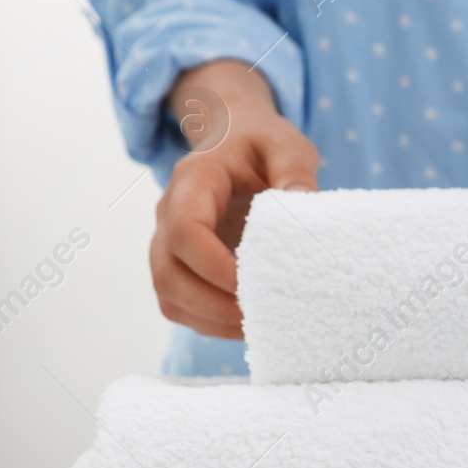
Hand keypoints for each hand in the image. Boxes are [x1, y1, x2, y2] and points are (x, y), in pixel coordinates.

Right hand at [151, 60, 318, 338]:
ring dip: (211, 319)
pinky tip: (249, 324)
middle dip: (212, 304)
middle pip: (168, 272)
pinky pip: (180, 305)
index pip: (185, 231)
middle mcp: (169, 214)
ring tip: (261, 325)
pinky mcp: (179, 265)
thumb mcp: (287, 145)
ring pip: (169, 295)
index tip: (254, 284)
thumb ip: (295, 171)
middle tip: (263, 316)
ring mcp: (168, 243)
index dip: (214, 266)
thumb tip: (300, 205)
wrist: (235, 141)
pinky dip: (210, 323)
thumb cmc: (262, 145)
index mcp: (193, 181)